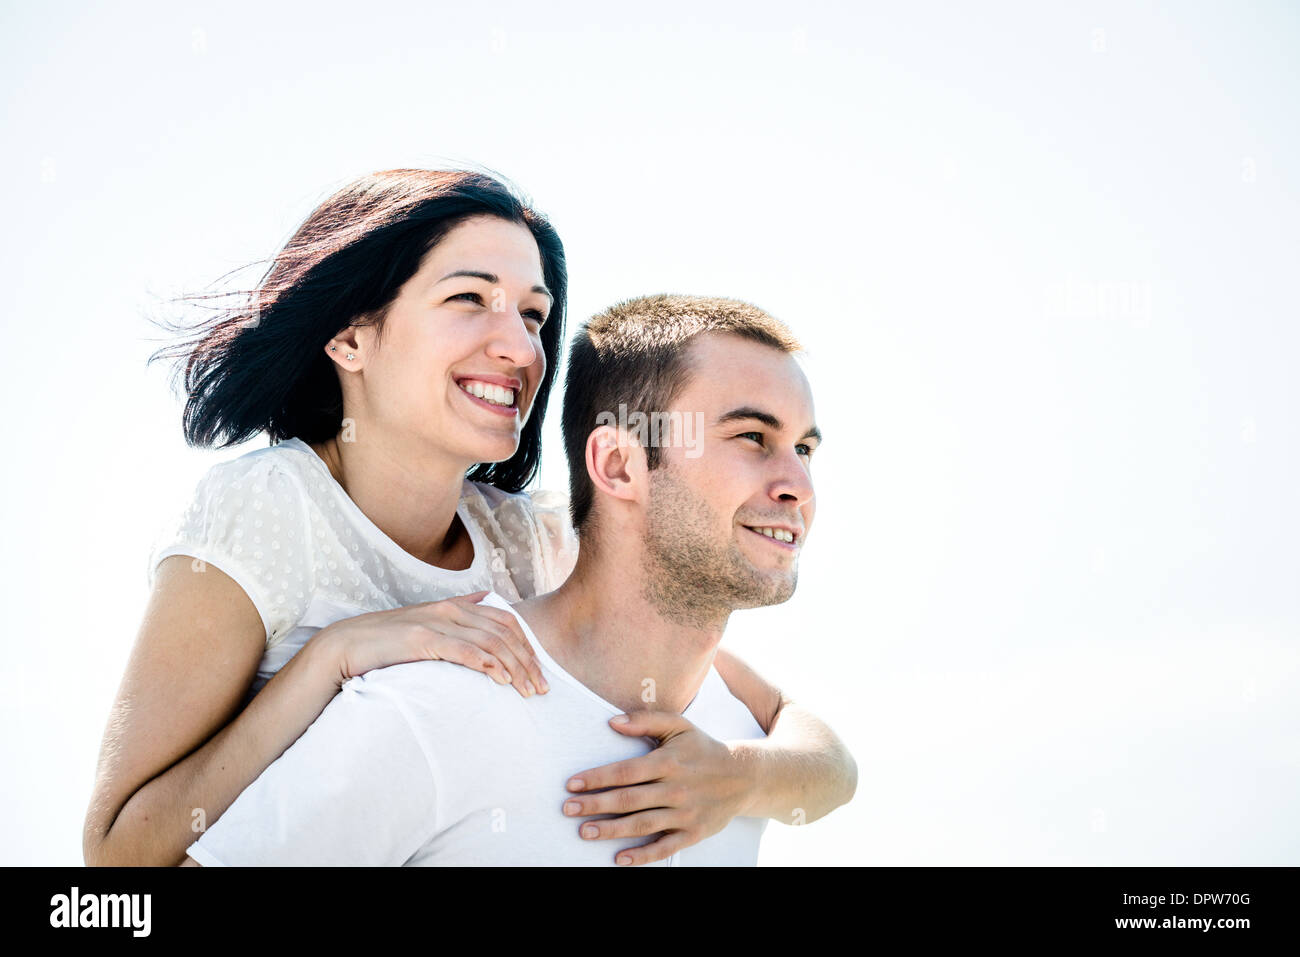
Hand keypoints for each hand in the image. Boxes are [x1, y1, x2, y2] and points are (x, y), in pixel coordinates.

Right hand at [312, 590, 548, 698]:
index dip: (528, 647)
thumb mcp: (427, 624)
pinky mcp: (422, 639)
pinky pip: (463, 650)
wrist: (345, 646)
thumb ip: (457, 614)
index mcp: (456, 606)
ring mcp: (436, 622)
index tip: (539, 674)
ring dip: (514, 668)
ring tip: (527, 691)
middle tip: (541, 690)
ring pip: (490, 642)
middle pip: (504, 633)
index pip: (506, 622)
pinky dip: (486, 664)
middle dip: (528, 662)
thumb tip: (485, 599)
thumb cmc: (387, 642)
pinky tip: (501, 680)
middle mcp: (450, 610)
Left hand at [561, 710, 754, 864]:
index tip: (572, 784)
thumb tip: (612, 721)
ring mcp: (685, 813)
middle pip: (629, 800)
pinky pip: (665, 847)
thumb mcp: (679, 726)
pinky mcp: (693, 833)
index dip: (598, 778)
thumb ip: (646, 720)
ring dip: (612, 830)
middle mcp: (675, 789)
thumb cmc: (703, 749)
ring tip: (584, 832)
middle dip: (595, 805)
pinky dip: (642, 855)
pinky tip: (619, 859)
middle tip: (567, 810)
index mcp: (668, 762)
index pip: (626, 771)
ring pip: (642, 824)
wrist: (744, 776)